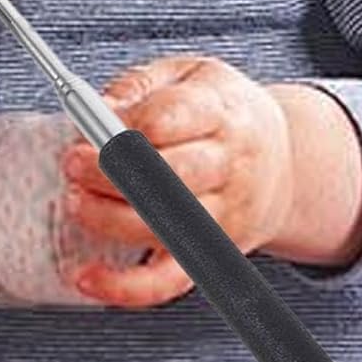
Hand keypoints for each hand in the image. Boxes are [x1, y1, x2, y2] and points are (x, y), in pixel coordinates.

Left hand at [60, 55, 294, 306]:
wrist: (288, 162)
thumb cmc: (223, 114)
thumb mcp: (190, 74)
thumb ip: (141, 85)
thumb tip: (97, 108)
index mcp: (222, 111)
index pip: (170, 117)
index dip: (121, 123)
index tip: (87, 121)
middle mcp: (230, 166)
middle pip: (168, 176)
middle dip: (109, 172)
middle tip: (73, 163)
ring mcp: (224, 216)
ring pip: (165, 229)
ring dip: (109, 220)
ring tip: (76, 202)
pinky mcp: (211, 254)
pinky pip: (168, 281)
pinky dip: (124, 287)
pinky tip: (86, 277)